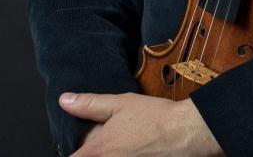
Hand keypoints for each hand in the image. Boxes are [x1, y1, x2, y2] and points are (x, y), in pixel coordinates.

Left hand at [60, 91, 222, 155]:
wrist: (187, 133)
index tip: (79, 145)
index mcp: (98, 151)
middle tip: (105, 141)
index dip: (72, 152)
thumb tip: (65, 101)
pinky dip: (124, 156)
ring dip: (109, 154)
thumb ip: (88, 104)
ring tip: (123, 144)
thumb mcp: (118, 103)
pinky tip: (134, 149)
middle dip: (91, 152)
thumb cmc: (155, 118)